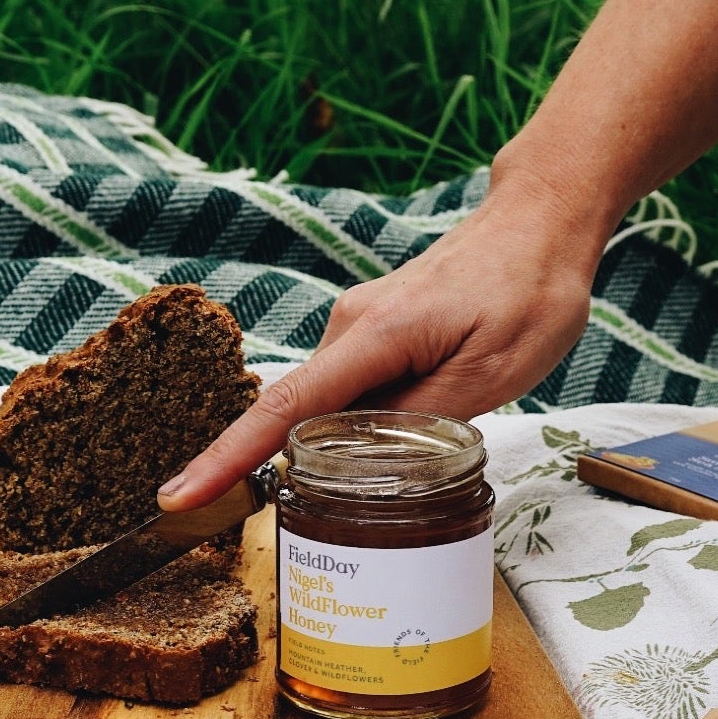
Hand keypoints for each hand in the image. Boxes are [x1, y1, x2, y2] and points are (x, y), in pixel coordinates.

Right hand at [157, 174, 598, 508]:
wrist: (539, 222)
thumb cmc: (529, 292)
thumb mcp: (494, 373)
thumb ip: (421, 421)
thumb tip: (356, 458)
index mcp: (375, 336)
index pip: (283, 409)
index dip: (227, 458)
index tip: (177, 496)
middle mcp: (349, 327)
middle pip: (304, 416)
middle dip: (309, 464)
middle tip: (364, 493)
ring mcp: (357, 325)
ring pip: (334, 405)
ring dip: (359, 438)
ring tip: (439, 416)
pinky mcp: (373, 329)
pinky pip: (352, 387)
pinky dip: (369, 415)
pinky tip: (426, 406)